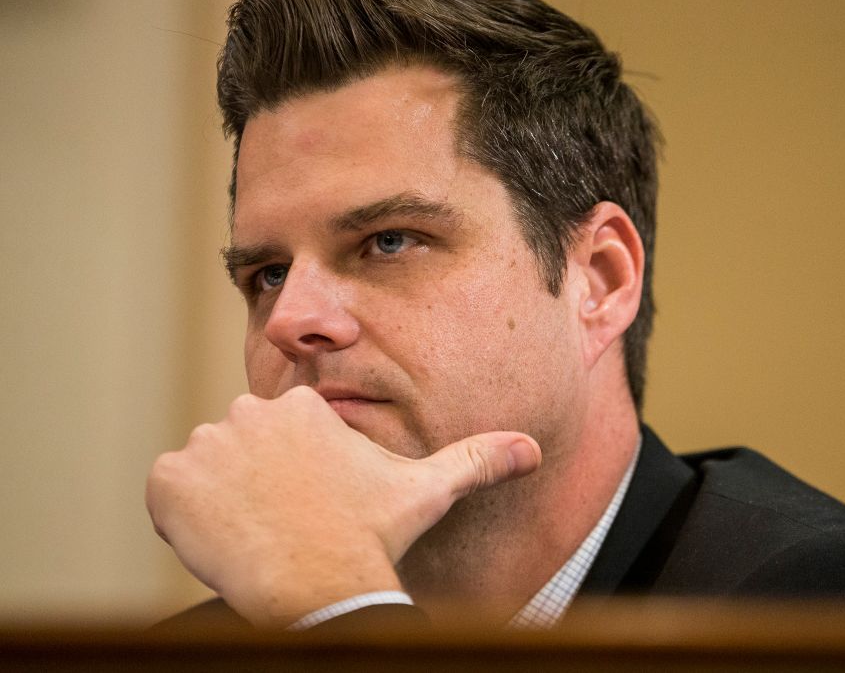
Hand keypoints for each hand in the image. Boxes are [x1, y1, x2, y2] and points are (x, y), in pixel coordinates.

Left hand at [146, 385, 540, 626]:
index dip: (294, 472)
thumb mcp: (426, 491)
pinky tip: (224, 539)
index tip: (309, 503)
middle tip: (286, 522)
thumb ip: (475, 460)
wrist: (318, 584)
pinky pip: (168, 492)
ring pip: (206, 470)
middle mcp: (248, 411)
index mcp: (303, 406)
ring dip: (222, 499)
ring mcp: (205, 445)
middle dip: (257, 481)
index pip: (281, 431)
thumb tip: (530, 449)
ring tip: (258, 534)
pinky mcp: (169, 481)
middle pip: (242, 447)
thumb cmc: (370, 536)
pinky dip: (185, 516)